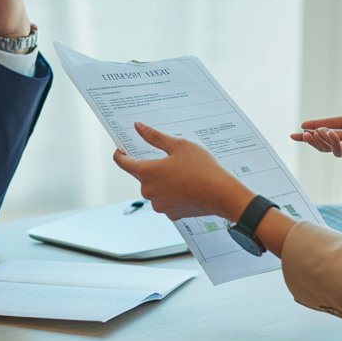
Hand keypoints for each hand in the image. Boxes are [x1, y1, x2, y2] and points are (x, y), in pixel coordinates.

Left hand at [112, 122, 253, 221]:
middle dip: (152, 166)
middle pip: (142, 175)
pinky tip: (187, 186)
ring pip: (155, 189)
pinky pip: (166, 200)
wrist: (221, 194)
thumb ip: (155, 137)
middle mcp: (149, 191)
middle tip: (169, 158)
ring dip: (163, 180)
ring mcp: (159, 204)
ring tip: (183, 172)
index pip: (123, 163)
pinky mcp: (171, 213)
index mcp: (147, 172)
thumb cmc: (202, 168)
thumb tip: (138, 127)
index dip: (120, 154)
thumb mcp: (178, 145)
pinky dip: (173, 193)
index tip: (121, 149)